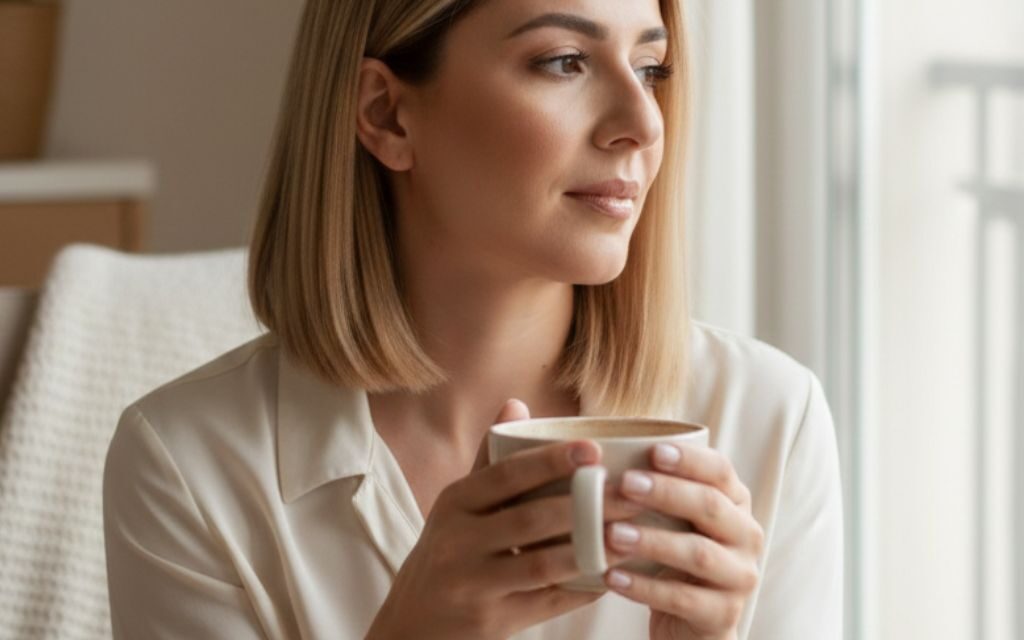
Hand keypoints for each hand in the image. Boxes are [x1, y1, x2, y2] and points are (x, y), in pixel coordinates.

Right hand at [366, 399, 641, 639]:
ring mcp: (472, 584)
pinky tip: (609, 576)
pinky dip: (580, 589)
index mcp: (455, 502)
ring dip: (590, 550)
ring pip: (541, 564)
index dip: (551, 461)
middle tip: (630, 494)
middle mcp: (457, 540)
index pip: (506, 475)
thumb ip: (489, 459)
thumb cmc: (449, 551)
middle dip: (585, 506)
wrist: (413, 621)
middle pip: (530, 519)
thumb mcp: (458, 505)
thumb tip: (517, 403)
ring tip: (629, 536)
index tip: (594, 449)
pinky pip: (546, 603)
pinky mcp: (491, 620)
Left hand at [602, 443, 764, 639]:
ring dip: (653, 541)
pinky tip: (612, 577)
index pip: (720, 470)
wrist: (689, 621)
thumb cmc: (673, 554)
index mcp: (736, 503)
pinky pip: (682, 598)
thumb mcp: (674, 519)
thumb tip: (607, 455)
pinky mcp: (723, 614)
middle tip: (625, 484)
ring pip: (698, 553)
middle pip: (710, 506)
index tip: (653, 450)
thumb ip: (658, 490)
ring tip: (611, 534)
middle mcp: (747, 536)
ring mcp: (740, 577)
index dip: (689, 459)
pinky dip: (644, 587)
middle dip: (666, 492)